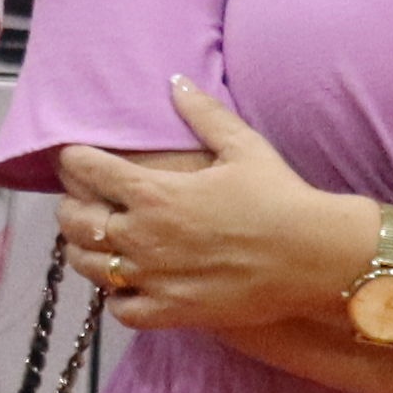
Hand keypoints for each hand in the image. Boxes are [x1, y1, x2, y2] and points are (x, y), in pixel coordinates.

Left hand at [60, 84, 378, 332]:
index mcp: (153, 192)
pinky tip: (129, 285)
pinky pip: (121, 309)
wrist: (321, 257)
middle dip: (71, 206)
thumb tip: (175, 80)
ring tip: (99, 242)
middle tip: (84, 202)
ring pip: (87, 265)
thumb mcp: (244, 147)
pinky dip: (117, 297)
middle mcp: (142, 235)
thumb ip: (203, 113)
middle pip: (73, 220)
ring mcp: (154, 277)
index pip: (84, 170)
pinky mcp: (172, 311)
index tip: (77, 159)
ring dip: (85, 250)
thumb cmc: (283, 198)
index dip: (74, 160)